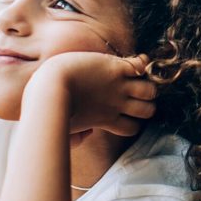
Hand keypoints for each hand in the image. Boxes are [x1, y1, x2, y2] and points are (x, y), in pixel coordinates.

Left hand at [29, 53, 156, 136]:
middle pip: (147, 110)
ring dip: (145, 85)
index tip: (125, 113)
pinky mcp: (115, 68)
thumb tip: (89, 134)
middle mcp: (117, 104)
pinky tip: (134, 63)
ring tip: (136, 79)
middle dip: (144, 104)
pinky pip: (141, 66)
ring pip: (149, 90)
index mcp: (106, 119)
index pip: (133, 127)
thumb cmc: (51, 107)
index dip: (133, 121)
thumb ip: (78, 137)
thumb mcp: (67, 128)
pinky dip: (141, 64)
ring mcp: (118, 86)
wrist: (50, 86)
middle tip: (133, 95)